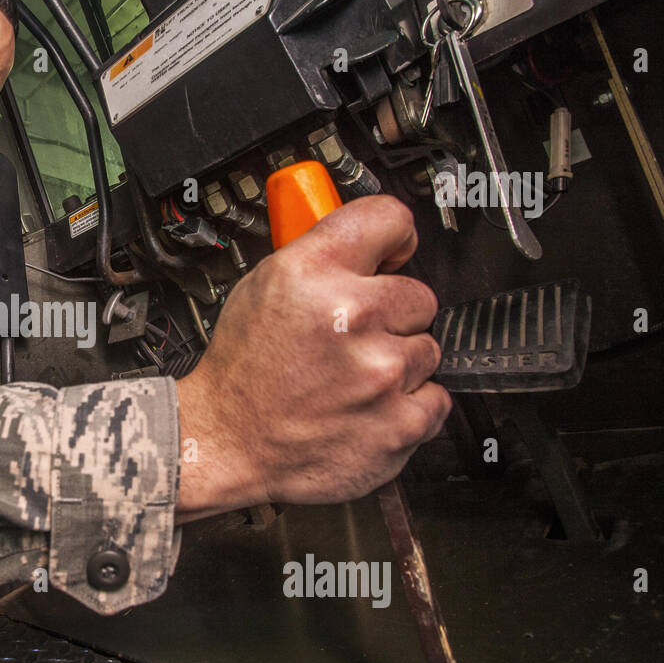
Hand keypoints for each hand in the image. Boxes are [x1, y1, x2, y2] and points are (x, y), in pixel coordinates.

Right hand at [176, 195, 450, 518]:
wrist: (228, 444)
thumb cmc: (243, 373)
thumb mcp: (260, 289)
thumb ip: (319, 258)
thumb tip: (369, 244)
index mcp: (310, 273)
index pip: (390, 218)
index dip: (393, 238)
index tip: (391, 254)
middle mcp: (350, 316)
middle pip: (420, 294)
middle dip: (392, 315)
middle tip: (352, 338)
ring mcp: (381, 371)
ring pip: (428, 348)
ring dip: (398, 363)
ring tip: (351, 378)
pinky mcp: (401, 421)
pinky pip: (435, 398)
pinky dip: (408, 406)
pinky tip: (366, 407)